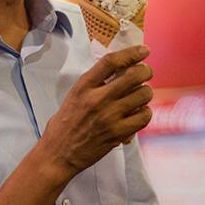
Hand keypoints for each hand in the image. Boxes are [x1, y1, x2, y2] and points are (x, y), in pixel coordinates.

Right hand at [41, 45, 152, 173]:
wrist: (58, 153)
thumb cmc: (65, 124)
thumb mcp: (74, 96)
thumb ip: (94, 83)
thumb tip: (120, 70)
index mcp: (84, 87)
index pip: (111, 62)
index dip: (131, 53)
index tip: (143, 51)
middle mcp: (97, 99)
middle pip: (133, 76)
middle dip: (145, 71)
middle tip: (145, 73)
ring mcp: (109, 117)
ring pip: (143, 95)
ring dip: (146, 92)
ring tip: (141, 94)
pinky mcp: (118, 133)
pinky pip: (144, 116)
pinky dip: (145, 112)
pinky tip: (139, 113)